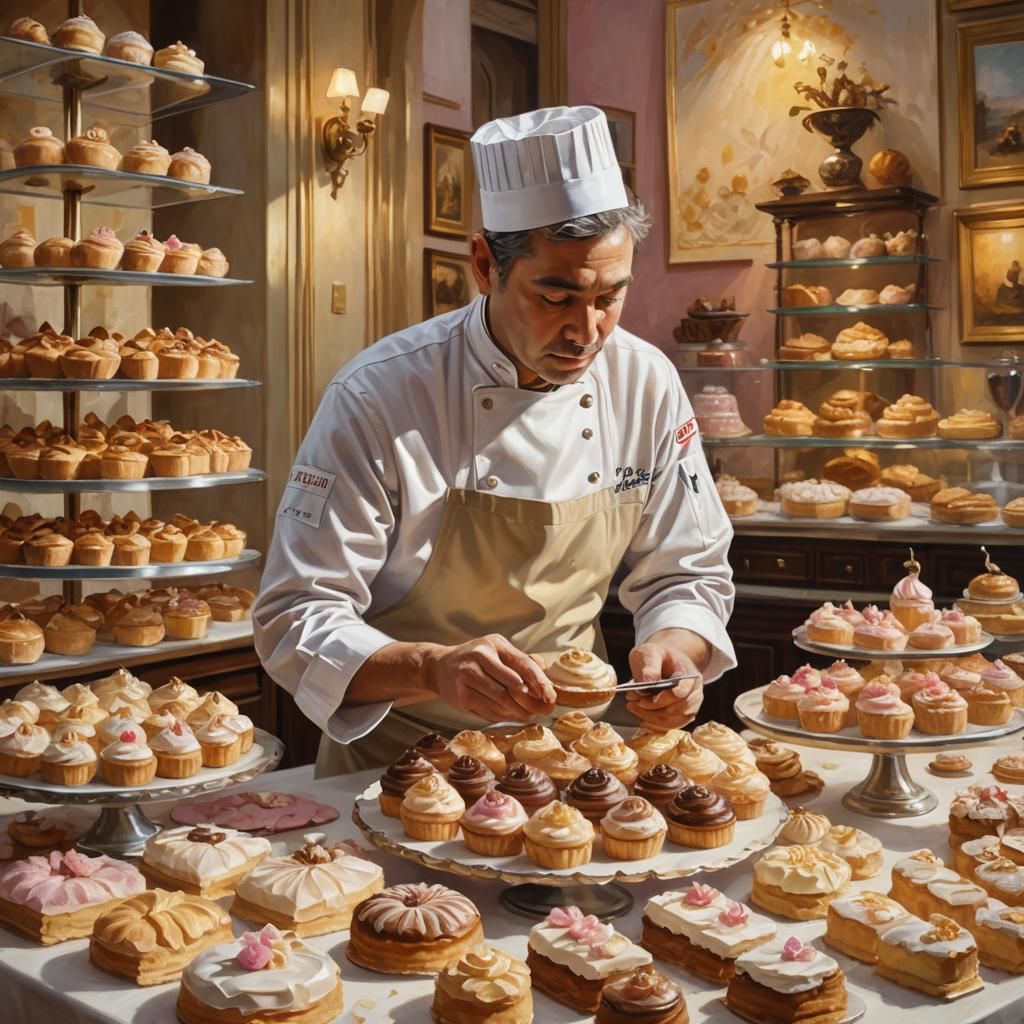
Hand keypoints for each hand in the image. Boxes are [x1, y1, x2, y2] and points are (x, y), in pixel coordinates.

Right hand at [423, 633, 556, 722]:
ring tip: (531, 716)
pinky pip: (489, 711)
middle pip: (512, 687)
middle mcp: (479, 657)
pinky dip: (505, 717)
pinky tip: (514, 717)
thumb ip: (520, 661)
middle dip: (531, 702)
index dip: (539, 682)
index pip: (522, 663)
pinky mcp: (461, 696)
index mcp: (494, 645)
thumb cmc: (475, 658)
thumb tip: (546, 677)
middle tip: (544, 710)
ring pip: (501, 702)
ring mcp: (468, 677)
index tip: (550, 696)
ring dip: (519, 712)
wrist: (439, 667)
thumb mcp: (497, 650)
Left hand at [625, 642, 703, 729]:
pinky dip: (655, 722)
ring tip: (633, 707)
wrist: (666, 662)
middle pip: (676, 709)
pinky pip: (672, 724)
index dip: (660, 700)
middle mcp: (695, 692)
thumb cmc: (657, 657)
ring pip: (674, 720)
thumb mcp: (649, 652)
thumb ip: (649, 664)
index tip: (641, 700)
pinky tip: (642, 714)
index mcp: (690, 674)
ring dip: (651, 717)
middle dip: (652, 709)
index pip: (680, 693)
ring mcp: (692, 705)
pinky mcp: (685, 714)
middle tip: (631, 703)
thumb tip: (647, 681)